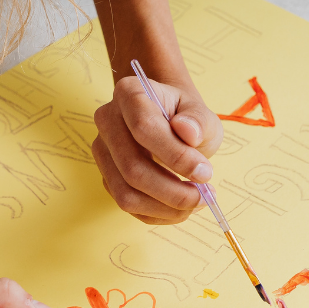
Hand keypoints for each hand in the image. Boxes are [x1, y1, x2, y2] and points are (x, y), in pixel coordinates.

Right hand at [93, 76, 222, 224]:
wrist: (170, 120)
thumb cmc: (185, 116)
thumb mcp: (201, 112)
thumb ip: (198, 121)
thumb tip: (188, 133)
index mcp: (129, 93)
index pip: (144, 128)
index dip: (176, 156)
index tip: (205, 172)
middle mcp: (107, 120)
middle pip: (132, 167)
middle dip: (173, 191)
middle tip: (204, 196)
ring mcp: (103, 151)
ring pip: (126, 193)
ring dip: (165, 207)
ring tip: (195, 203)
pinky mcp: (106, 176)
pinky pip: (128, 205)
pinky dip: (158, 213)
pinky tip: (180, 207)